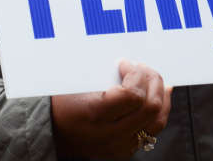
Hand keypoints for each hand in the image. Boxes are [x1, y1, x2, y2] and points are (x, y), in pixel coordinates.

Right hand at [51, 60, 171, 158]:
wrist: (53, 132)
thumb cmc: (64, 101)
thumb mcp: (76, 83)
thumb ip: (104, 73)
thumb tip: (132, 62)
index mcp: (95, 114)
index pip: (133, 95)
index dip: (135, 74)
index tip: (124, 64)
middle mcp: (110, 134)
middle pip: (150, 108)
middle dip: (151, 81)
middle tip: (141, 68)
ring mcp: (120, 146)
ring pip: (157, 120)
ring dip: (159, 95)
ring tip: (151, 79)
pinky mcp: (126, 150)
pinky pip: (153, 130)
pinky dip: (159, 109)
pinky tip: (156, 94)